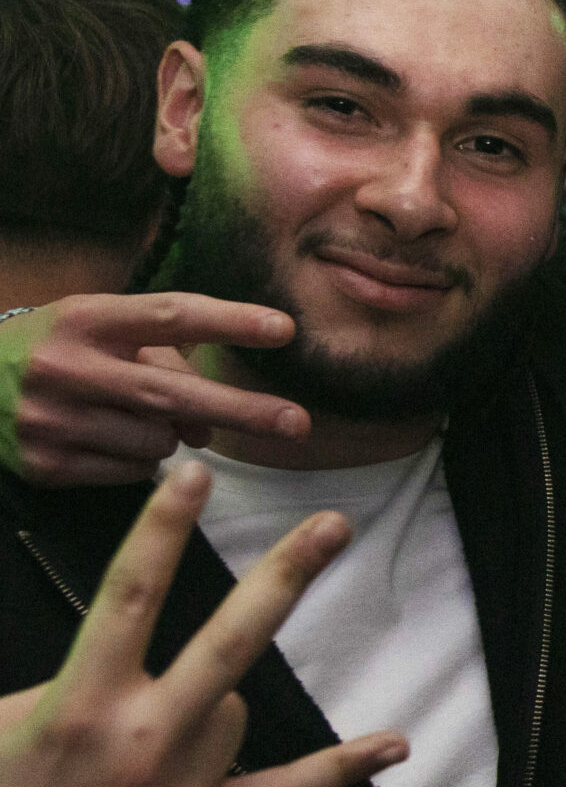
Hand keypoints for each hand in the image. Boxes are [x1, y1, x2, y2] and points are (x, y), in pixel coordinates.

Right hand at [0, 463, 406, 786]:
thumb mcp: (2, 728)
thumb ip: (72, 682)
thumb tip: (123, 652)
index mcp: (78, 706)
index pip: (128, 598)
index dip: (162, 531)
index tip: (195, 474)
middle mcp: (138, 743)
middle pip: (229, 642)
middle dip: (283, 578)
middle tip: (333, 524)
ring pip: (235, 710)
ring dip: (205, 712)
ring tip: (139, 756)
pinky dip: (342, 768)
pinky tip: (395, 744)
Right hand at [2, 295, 308, 486]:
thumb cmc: (55, 349)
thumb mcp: (100, 329)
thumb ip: (163, 360)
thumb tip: (210, 424)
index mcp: (85, 319)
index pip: (170, 315)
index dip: (230, 322)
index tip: (284, 331)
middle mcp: (66, 367)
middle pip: (173, 394)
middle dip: (242, 411)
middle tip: (297, 423)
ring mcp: (53, 420)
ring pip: (158, 441)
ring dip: (169, 435)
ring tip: (132, 415)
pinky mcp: (46, 465)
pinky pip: (130, 471)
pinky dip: (137, 459)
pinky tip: (108, 438)